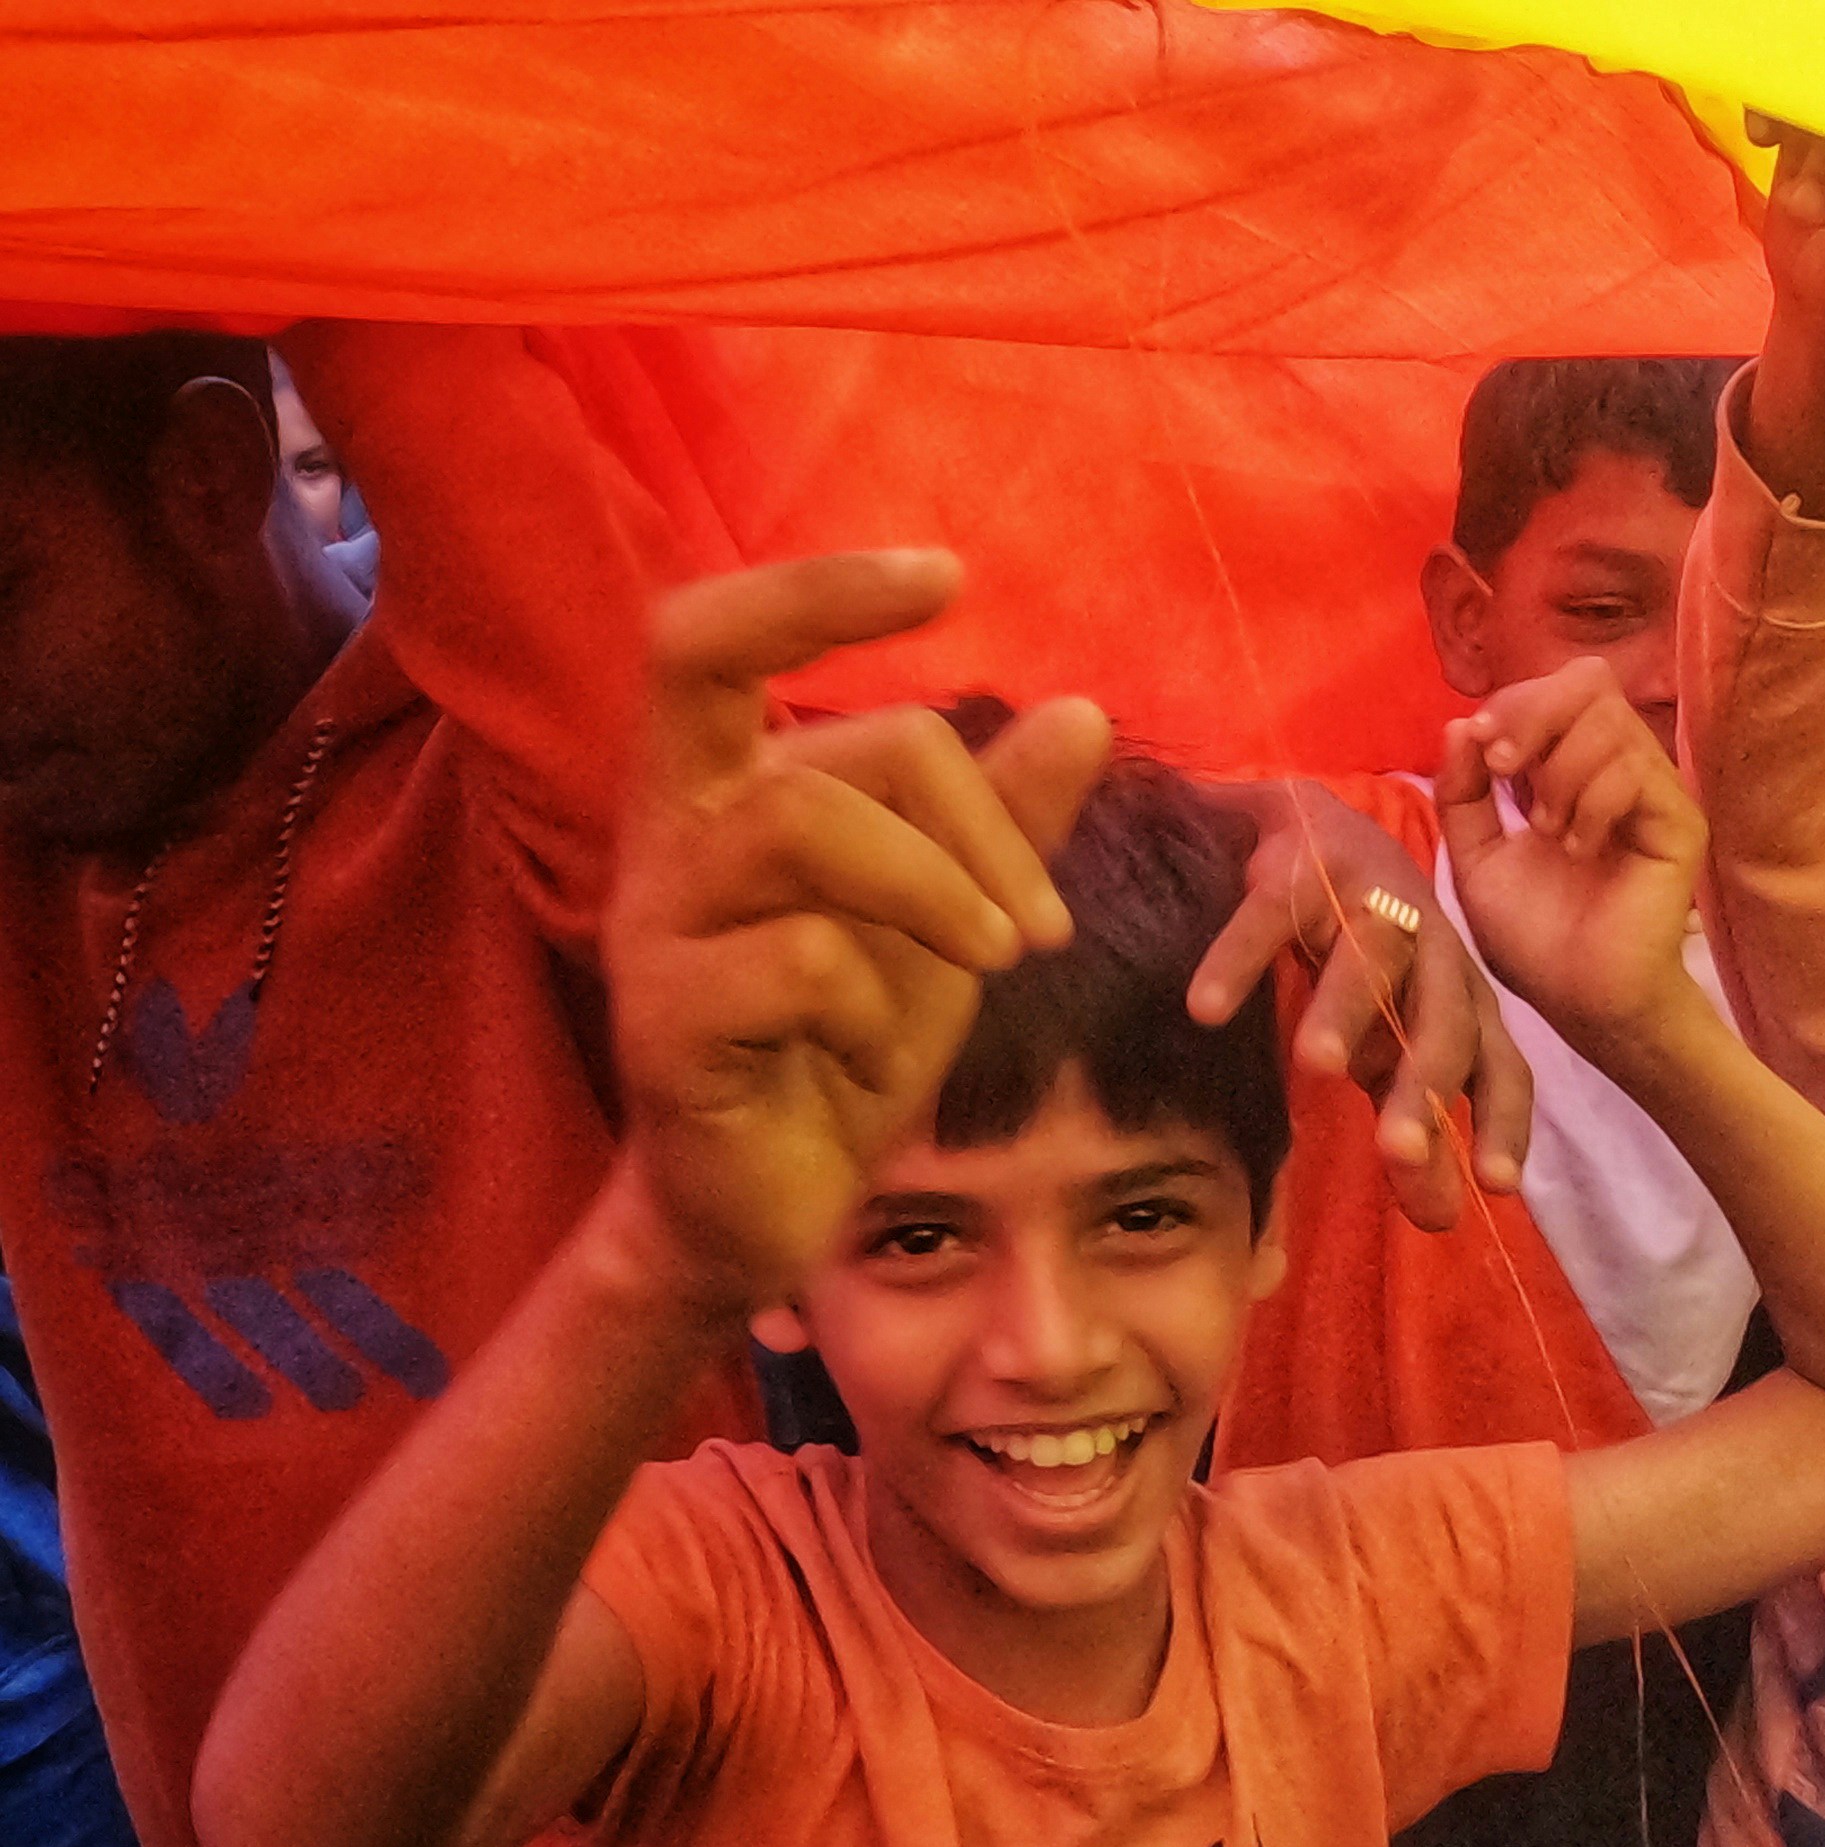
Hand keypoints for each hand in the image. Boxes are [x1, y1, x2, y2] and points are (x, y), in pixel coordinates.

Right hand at [604, 555, 1107, 1314]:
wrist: (761, 1210)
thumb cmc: (838, 1055)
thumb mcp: (946, 929)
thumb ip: (1004, 824)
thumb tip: (1084, 711)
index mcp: (718, 793)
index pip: (714, 637)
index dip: (819, 587)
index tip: (948, 575)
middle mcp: (668, 840)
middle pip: (804, 740)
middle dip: (962, 803)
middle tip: (1042, 921)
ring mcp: (656, 929)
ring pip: (800, 826)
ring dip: (935, 890)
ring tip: (997, 963)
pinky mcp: (667, 1025)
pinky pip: (795, 963)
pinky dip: (871, 1007)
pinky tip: (869, 1058)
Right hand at [1189, 780, 1532, 1226]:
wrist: (1308, 824)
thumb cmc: (1361, 958)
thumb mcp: (1389, 1046)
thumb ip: (1414, 1129)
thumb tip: (1444, 1222)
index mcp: (1462, 1000)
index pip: (1501, 1065)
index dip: (1504, 1120)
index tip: (1498, 1185)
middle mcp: (1433, 950)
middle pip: (1442, 1019)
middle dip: (1424, 1084)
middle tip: (1398, 1150)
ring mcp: (1373, 899)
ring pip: (1370, 956)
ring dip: (1345, 1008)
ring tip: (1315, 1065)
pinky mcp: (1304, 863)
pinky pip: (1269, 912)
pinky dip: (1239, 957)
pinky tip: (1206, 1007)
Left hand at [1431, 661, 1711, 1067]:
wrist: (1583, 1002)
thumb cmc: (1536, 942)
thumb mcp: (1474, 858)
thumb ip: (1462, 792)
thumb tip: (1462, 724)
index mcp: (1571, 770)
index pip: (1555, 692)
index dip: (1515, 704)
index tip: (1483, 752)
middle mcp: (1619, 771)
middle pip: (1590, 683)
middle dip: (1534, 717)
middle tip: (1505, 771)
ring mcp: (1655, 795)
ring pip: (1610, 724)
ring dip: (1560, 774)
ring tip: (1549, 833)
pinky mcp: (1681, 824)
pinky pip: (1635, 773)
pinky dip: (1592, 804)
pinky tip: (1580, 851)